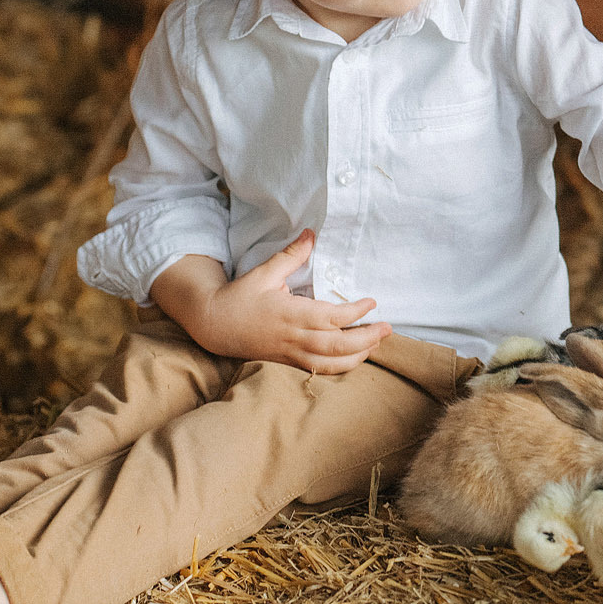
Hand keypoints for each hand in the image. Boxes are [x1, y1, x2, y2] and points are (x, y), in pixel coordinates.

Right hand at [151, 232, 392, 373]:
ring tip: (376, 343)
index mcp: (290, 314)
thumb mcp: (264, 272)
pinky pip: (320, 370)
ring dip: (358, 356)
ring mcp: (291, 353)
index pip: (331, 318)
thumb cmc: (240, 297)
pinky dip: (341, 366)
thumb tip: (311, 233)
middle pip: (337, 346)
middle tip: (388, 328)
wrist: (214, 326)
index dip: (355, 312)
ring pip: (331, 363)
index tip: (371, 302)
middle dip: (367, 339)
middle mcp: (293, 338)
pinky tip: (355, 357)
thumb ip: (291, 255)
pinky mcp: (288, 362)